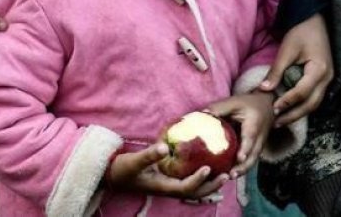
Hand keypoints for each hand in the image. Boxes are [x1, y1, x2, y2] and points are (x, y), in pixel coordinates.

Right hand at [105, 143, 228, 200]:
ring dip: (209, 184)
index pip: (186, 188)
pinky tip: (209, 165)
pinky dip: (200, 177)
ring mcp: (169, 186)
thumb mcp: (134, 161)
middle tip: (226, 175)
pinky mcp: (169, 180)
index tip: (209, 168)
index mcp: (163, 186)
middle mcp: (169, 189)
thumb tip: (165, 147)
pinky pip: (188, 181)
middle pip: (195, 193)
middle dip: (211, 186)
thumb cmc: (123, 169)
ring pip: (194, 189)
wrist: (114, 176)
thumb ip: (149, 155)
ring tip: (224, 173)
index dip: (198, 180)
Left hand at [204, 93, 275, 176]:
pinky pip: (250, 160)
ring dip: (242, 170)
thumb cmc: (248, 103)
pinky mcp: (256, 149)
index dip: (245, 149)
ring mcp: (259, 145)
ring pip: (253, 161)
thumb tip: (201, 114)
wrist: (267, 105)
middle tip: (231, 175)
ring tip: (229, 177)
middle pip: (254, 156)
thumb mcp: (234, 102)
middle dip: (243, 167)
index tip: (239, 158)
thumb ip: (219, 108)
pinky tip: (229, 173)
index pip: (250, 138)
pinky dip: (242, 167)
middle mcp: (259, 138)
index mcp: (254, 125)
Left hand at [258, 13, 332, 126]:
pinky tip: (290, 109)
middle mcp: (327, 78)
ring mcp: (328, 79)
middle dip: (294, 115)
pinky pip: (315, 97)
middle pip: (312, 104)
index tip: (273, 108)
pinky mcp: (324, 79)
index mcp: (319, 70)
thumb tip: (263, 90)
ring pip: (315, 103)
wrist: (314, 20)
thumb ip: (276, 71)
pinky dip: (303, 105)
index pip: (302, 92)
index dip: (287, 102)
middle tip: (277, 122)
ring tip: (281, 120)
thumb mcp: (287, 50)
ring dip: (298, 113)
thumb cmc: (301, 32)